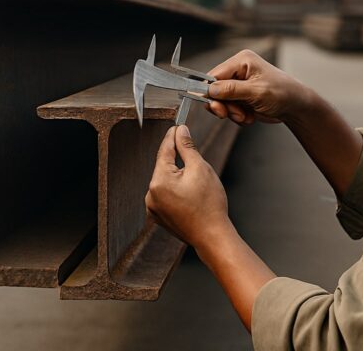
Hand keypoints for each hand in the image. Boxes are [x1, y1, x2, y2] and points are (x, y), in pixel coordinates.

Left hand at [145, 125, 229, 247]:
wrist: (212, 236)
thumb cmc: (209, 205)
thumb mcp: (201, 168)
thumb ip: (187, 147)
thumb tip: (181, 131)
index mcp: (159, 181)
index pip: (164, 151)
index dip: (173, 137)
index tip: (178, 126)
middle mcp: (151, 195)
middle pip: (164, 167)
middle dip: (178, 160)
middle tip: (193, 155)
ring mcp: (153, 208)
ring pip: (165, 181)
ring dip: (177, 176)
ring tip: (196, 183)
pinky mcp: (158, 216)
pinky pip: (165, 196)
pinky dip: (175, 190)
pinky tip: (190, 195)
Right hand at [207, 49, 309, 125]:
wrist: (296, 107)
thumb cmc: (282, 93)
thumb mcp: (256, 92)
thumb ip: (231, 90)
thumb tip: (209, 90)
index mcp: (242, 61)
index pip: (215, 75)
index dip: (211, 91)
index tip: (215, 106)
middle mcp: (239, 70)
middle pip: (215, 89)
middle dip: (224, 105)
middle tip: (233, 114)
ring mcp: (239, 85)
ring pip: (221, 102)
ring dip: (232, 113)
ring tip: (246, 116)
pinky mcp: (241, 97)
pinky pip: (229, 109)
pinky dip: (237, 116)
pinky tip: (250, 116)